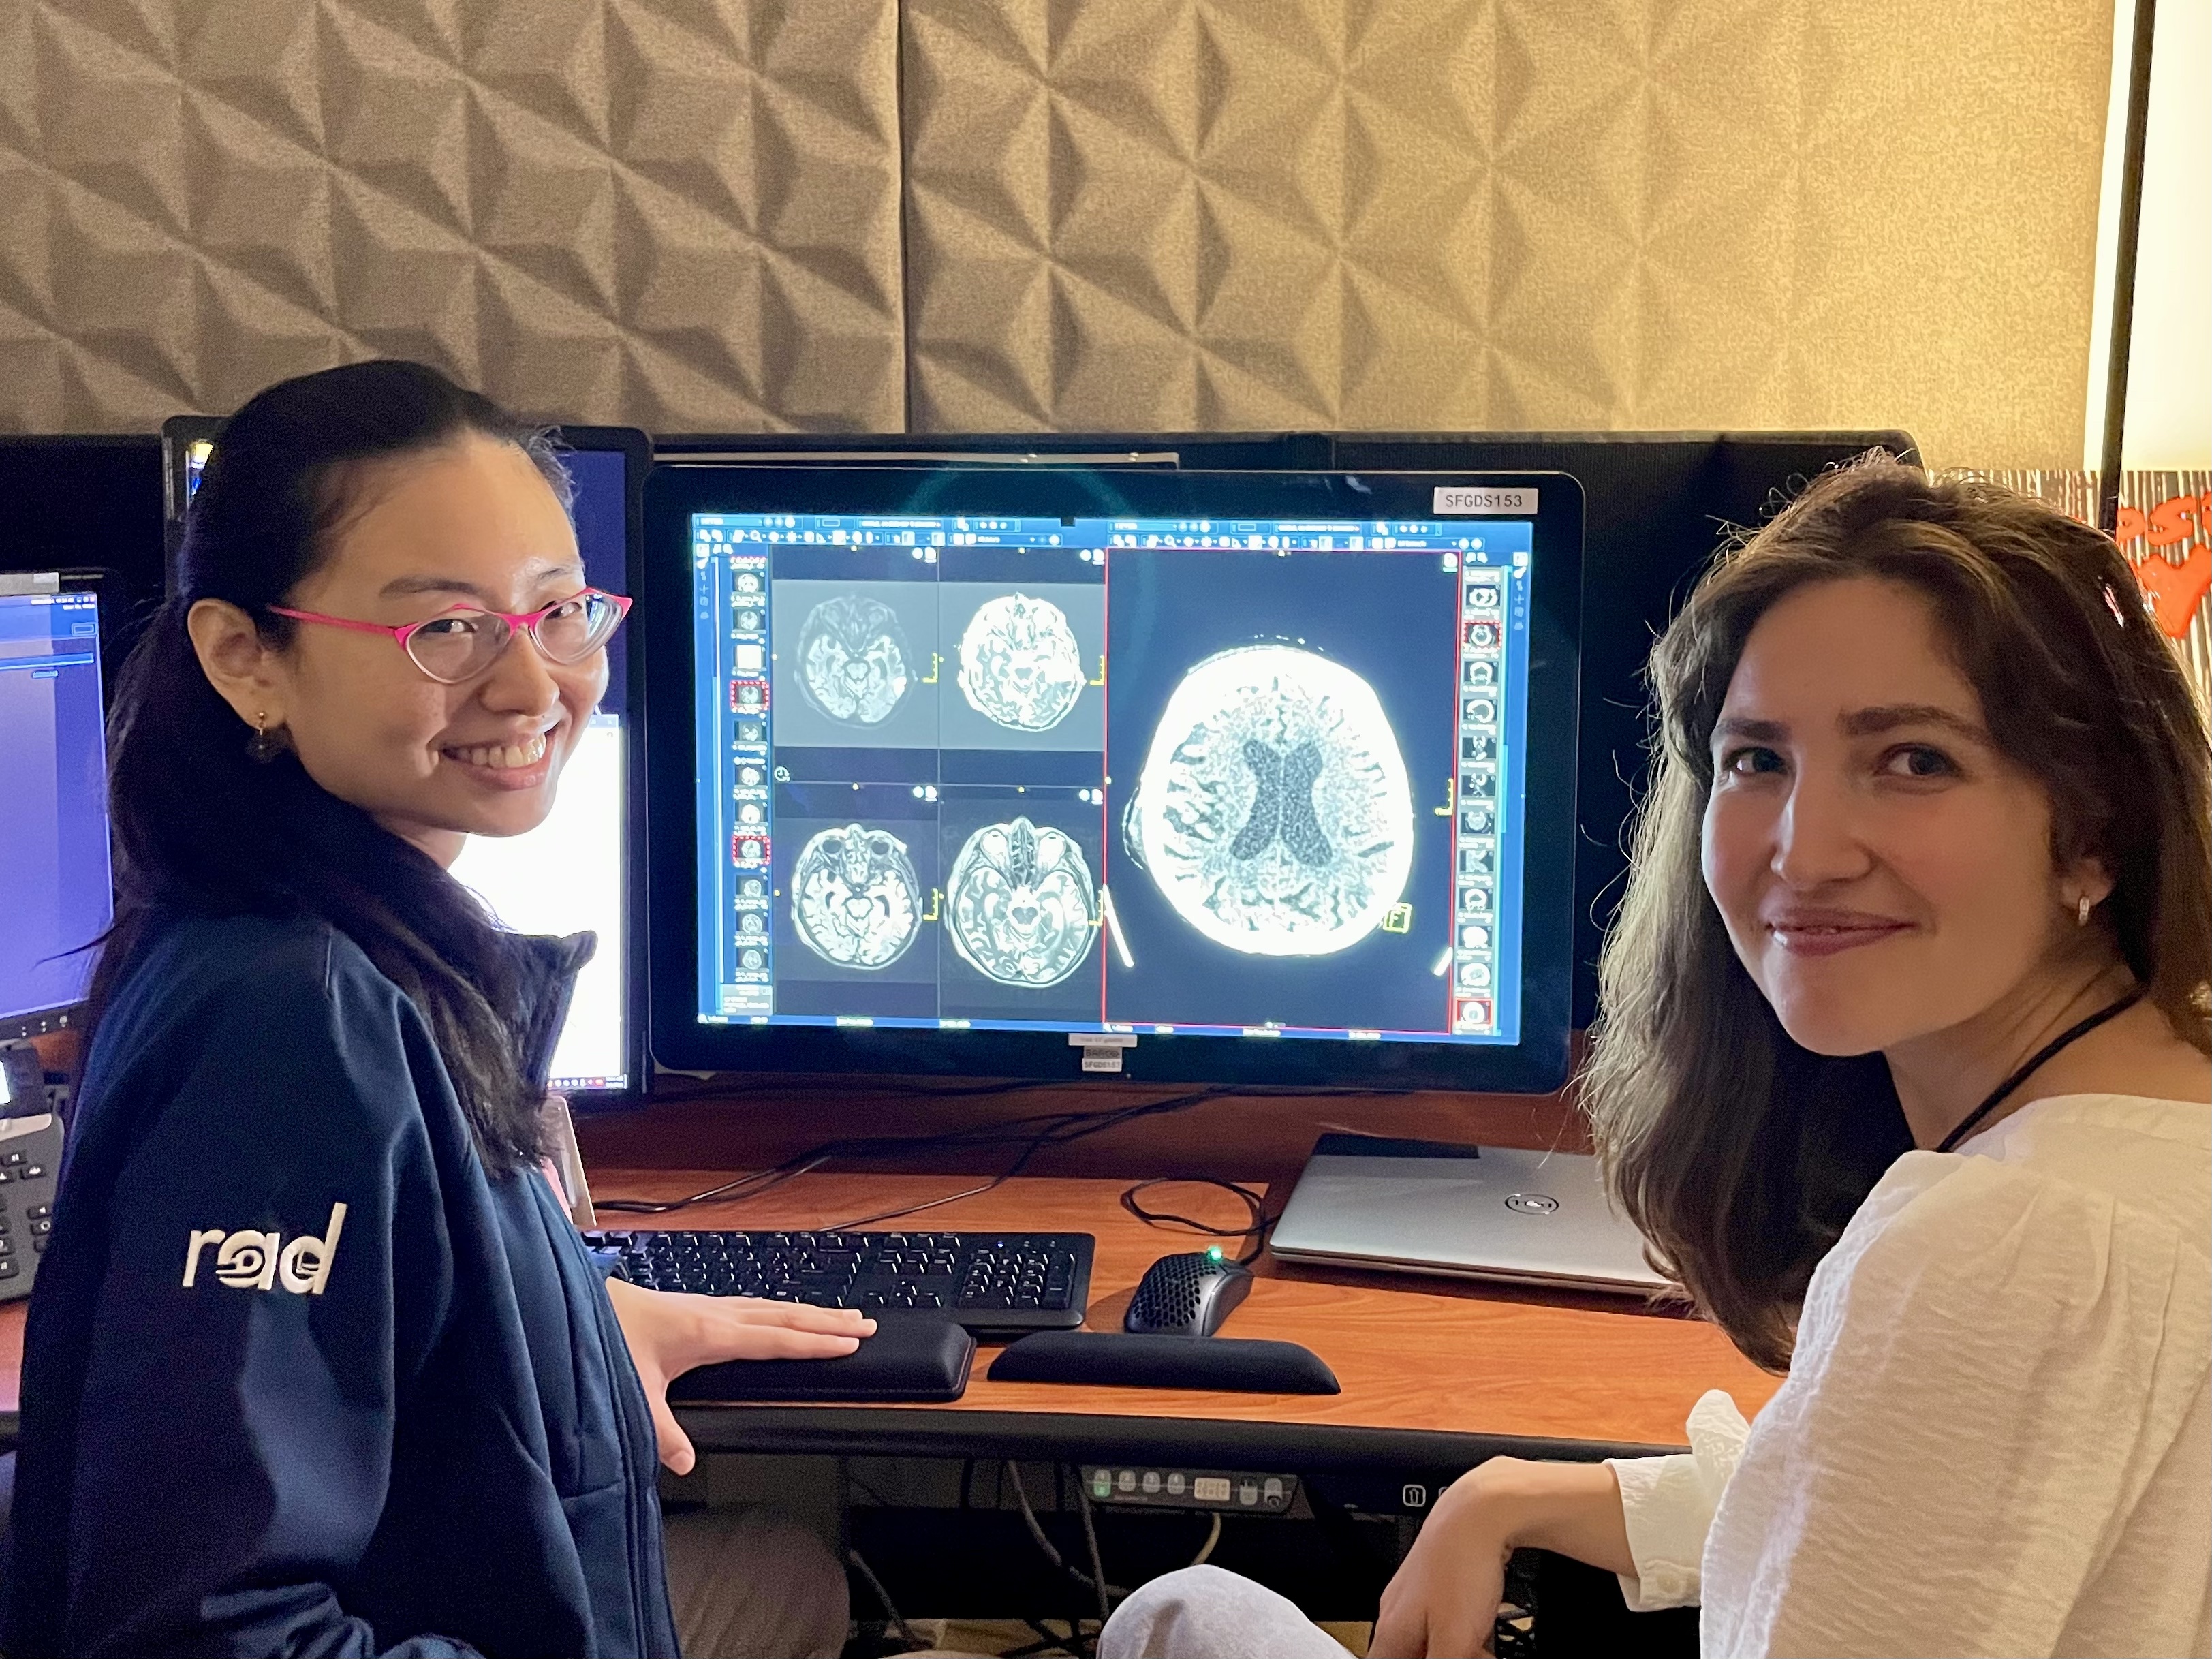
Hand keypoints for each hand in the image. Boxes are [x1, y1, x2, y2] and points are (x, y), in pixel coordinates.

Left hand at [603, 1277, 873, 1472]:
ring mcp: (707, 1306)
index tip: (850, 1343)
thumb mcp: (633, 1393)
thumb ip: (660, 1432)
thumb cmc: (606, 1340)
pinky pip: (752, 1305)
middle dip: (826, 1320)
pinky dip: (779, 1310)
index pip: (775, 1339)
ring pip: (770, 1306)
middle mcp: (716, 1314)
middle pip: (783, 1315)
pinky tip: (780, 1313)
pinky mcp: (695, 1306)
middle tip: (865, 1324)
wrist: (577, 1302)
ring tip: (839, 1314)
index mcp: (710, 1334)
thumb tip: (685, 1465)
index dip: (814, 1343)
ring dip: (807, 1311)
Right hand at [1372, 1465, 1514, 1658]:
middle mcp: (1396, 1608)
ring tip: (1480, 1645)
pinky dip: (1464, 1630)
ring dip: (1456, 1648)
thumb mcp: (1453, 1638)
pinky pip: (1446, 1618)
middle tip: (1469, 1654)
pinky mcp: (1438, 1579)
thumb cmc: (1461, 1564)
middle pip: (1410, 1654)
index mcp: (1390, 1627)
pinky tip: (1483, 1625)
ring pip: (1430, 1637)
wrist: (1482, 1511)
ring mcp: (1416, 1591)